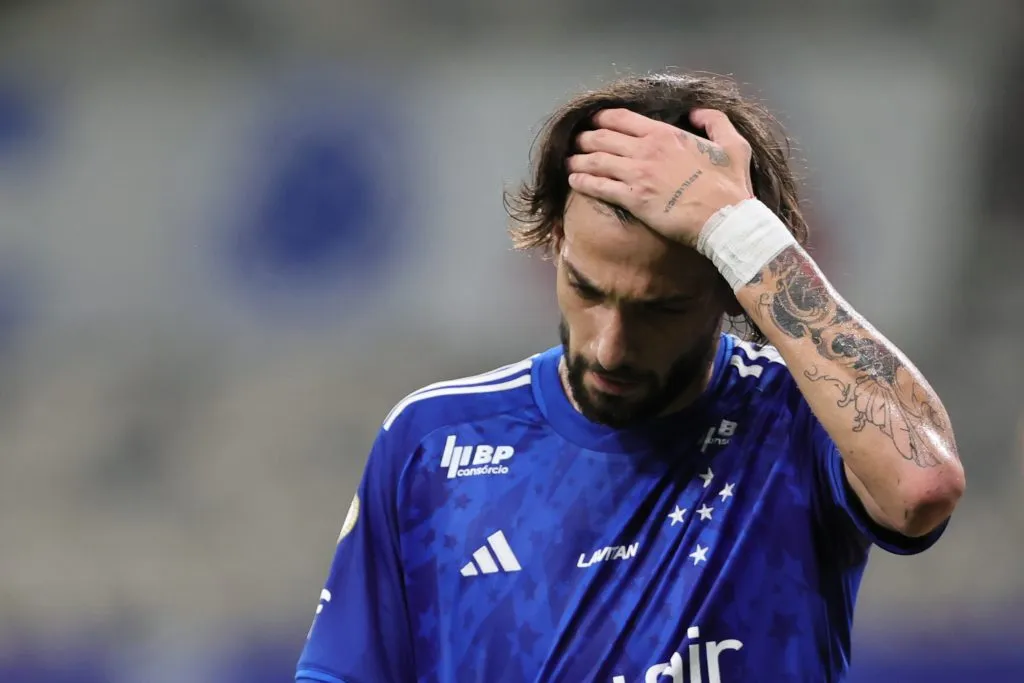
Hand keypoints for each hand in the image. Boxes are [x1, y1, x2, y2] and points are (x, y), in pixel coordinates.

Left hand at [566, 108, 753, 246]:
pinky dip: (582, 181)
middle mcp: (646, 150)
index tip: (592, 121)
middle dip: (584, 138)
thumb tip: (695, 112)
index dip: (602, 118)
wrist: (725, 220)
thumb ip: (714, 121)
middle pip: (602, 138)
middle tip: (574, 141)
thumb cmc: (730, 186)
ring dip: (577, 159)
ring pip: (595, 161)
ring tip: (567, 160)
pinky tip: (573, 180)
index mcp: (665, 134)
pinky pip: (599, 187)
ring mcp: (637, 175)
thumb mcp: (733, 144)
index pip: (622, 119)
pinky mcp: (633, 200)